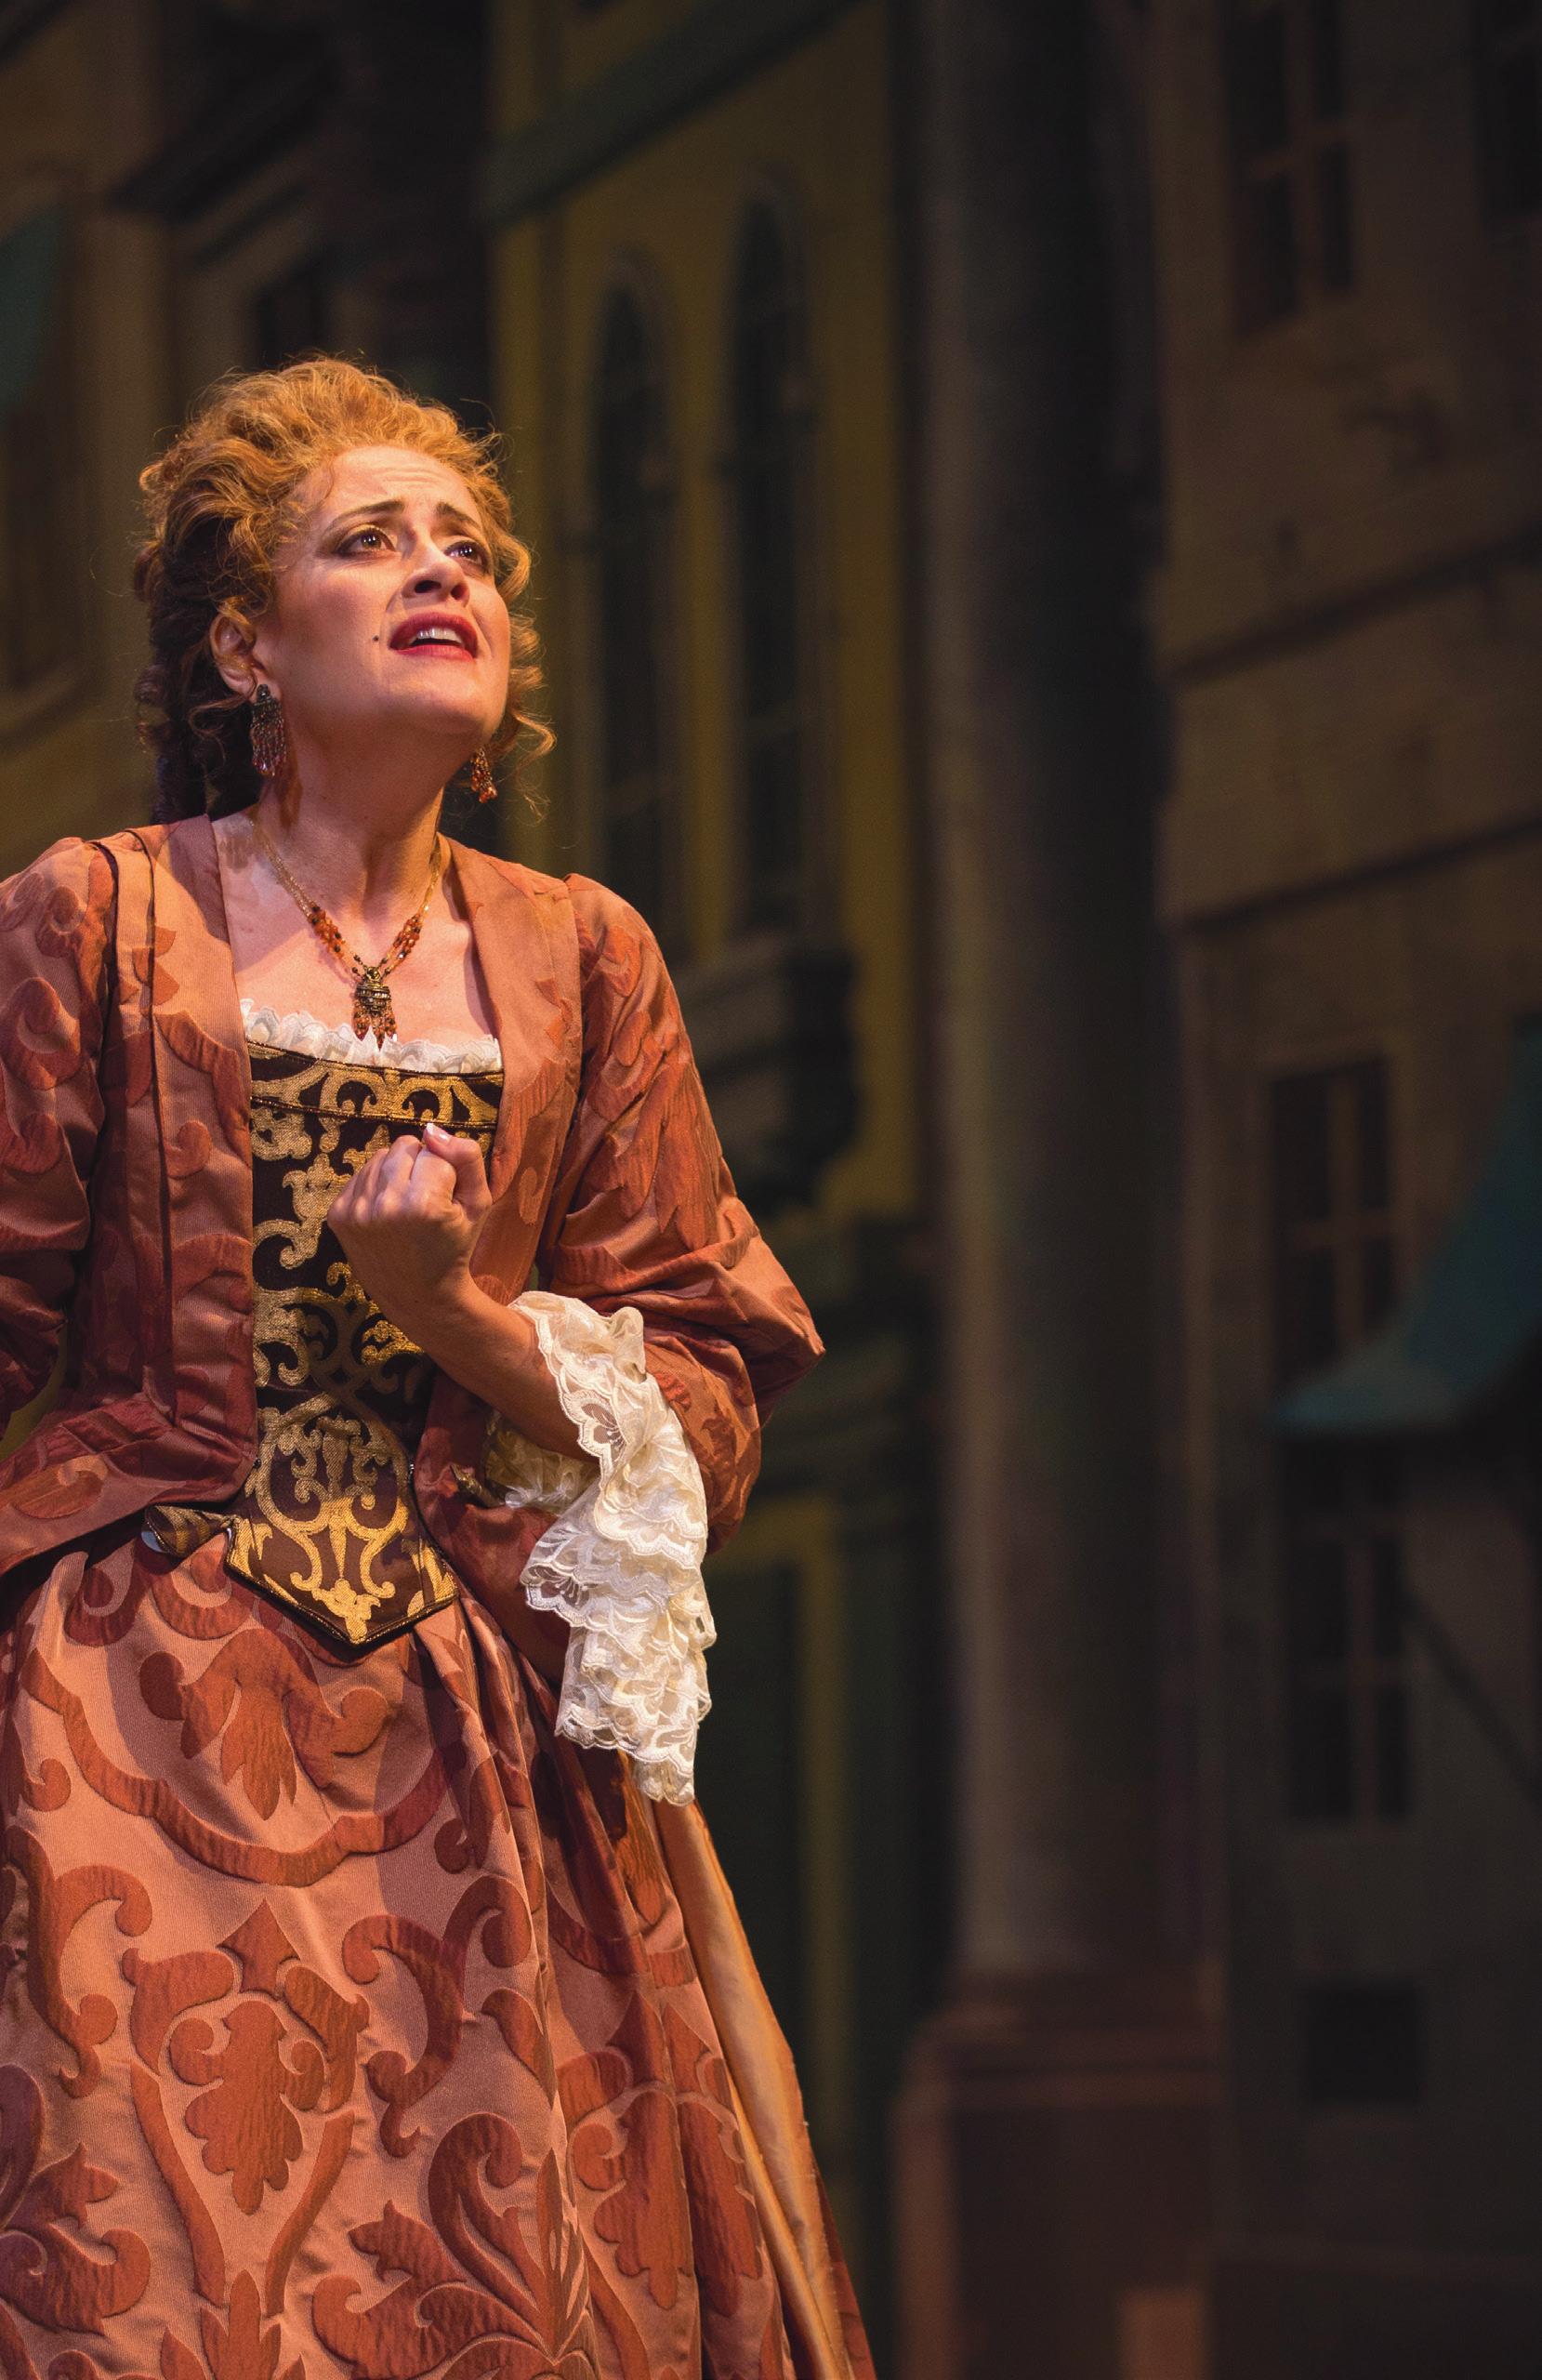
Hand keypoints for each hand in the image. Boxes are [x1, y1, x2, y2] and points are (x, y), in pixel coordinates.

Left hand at [328, 1121, 489, 1332]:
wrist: (418, 1295)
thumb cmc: (454, 1246)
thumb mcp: (479, 1204)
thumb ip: (467, 1158)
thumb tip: (432, 1129)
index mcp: (425, 1204)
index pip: (435, 1152)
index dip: (446, 1174)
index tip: (445, 1204)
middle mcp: (386, 1205)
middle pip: (405, 1146)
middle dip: (419, 1165)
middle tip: (426, 1200)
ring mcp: (357, 1211)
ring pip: (380, 1157)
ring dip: (396, 1173)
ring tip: (406, 1206)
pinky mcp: (337, 1215)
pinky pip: (360, 1174)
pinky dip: (375, 1187)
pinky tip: (386, 1213)